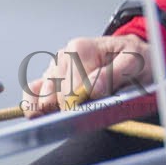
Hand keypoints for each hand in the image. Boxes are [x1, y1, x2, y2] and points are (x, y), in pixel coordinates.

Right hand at [23, 33, 151, 116]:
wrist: (132, 55)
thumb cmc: (133, 58)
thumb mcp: (133, 62)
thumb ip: (112, 75)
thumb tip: (91, 91)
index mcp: (80, 48)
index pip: (70, 86)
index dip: (79, 104)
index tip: (88, 111)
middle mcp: (63, 57)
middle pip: (54, 94)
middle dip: (69, 108)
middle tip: (84, 114)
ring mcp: (54, 68)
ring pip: (42, 95)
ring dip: (52, 110)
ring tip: (68, 115)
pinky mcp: (50, 79)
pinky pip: (32, 92)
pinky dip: (33, 105)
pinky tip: (38, 116)